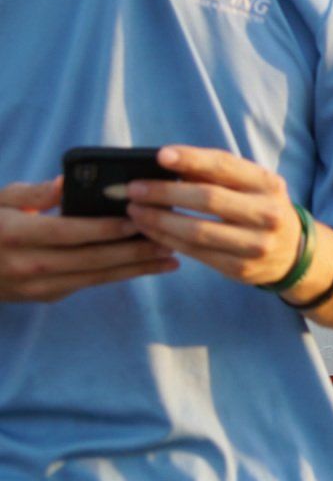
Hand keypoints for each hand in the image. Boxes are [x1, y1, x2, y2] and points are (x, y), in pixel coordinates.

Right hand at [0, 178, 177, 301]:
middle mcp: (27, 264)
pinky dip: (118, 276)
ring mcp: (36, 286)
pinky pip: (88, 284)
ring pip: (94, 278)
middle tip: (169, 241)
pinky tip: (144, 267)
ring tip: (169, 259)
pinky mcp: (45, 297)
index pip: (68, 232)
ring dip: (135, 269)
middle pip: (90, 259)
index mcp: (14, 234)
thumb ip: (33, 193)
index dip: (104, 228)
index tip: (137, 219)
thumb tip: (65, 183)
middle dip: (133, 252)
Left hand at [123, 145, 308, 287]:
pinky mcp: (241, 268)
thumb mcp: (251, 186)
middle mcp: (267, 214)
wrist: (294, 252)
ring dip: (159, 220)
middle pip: (208, 199)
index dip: (192, 159)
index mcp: (268, 185)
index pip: (226, 167)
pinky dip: (167, 239)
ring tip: (135, 211)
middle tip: (134, 189)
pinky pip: (195, 253)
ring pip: (197, 231)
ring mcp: (256, 244)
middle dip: (165, 192)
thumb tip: (168, 162)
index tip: (160, 155)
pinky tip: (150, 230)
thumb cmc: (260, 208)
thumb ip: (216, 174)